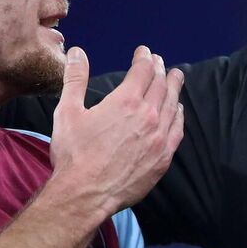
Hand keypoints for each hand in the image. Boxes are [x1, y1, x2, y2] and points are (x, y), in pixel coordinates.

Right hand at [47, 46, 184, 216]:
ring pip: (172, 105)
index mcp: (126, 101)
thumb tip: (78, 52)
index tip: (143, 52)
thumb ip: (75, 79)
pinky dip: (178, 115)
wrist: (85, 195)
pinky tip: (178, 110)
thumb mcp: (67, 112)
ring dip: (173, 88)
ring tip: (175, 77)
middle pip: (160, 85)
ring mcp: (159, 138)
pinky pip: (177, 130)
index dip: (144, 58)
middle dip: (160, 69)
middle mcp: (147, 116)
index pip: (143, 71)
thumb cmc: (74, 154)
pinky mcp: (163, 158)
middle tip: (159, 62)